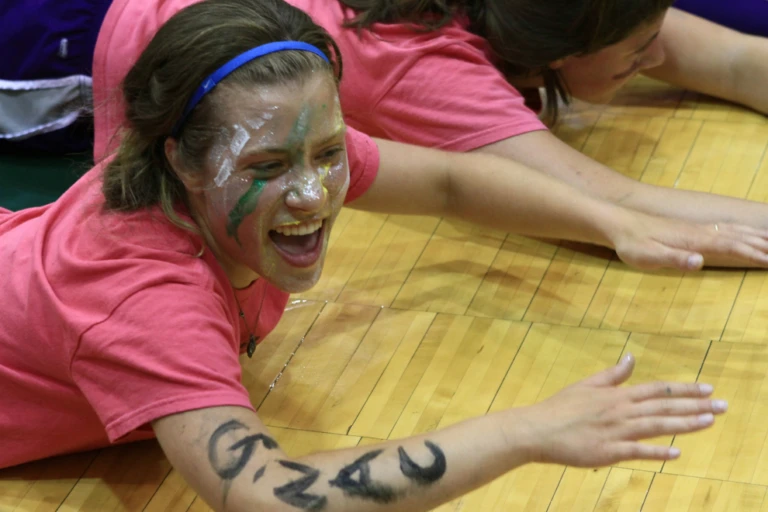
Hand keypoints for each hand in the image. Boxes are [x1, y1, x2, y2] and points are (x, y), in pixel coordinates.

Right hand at [517, 353, 725, 466]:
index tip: (708, 389)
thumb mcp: (587, 385)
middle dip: (696, 406)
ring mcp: (616, 431)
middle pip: (664, 407)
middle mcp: (621, 410)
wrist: (538, 429)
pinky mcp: (608, 450)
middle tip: (724, 406)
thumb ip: (612, 374)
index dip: (684, 389)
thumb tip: (631, 357)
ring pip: (656, 425)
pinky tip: (676, 452)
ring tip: (709, 422)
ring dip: (684, 424)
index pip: (658, 390)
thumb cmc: (560, 407)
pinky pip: (636, 450)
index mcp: (617, 395)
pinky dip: (656, 451)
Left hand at [608, 210, 767, 269]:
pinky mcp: (692, 228)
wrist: (620, 223)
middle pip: (740, 236)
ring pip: (735, 230)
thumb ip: (675, 259)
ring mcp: (698, 228)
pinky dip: (743, 231)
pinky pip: (726, 228)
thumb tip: (699, 262)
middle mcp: (701, 231)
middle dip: (764, 245)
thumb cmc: (632, 244)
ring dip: (757, 236)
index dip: (754, 255)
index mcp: (695, 239)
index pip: (732, 247)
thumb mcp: (648, 256)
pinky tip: (746, 232)